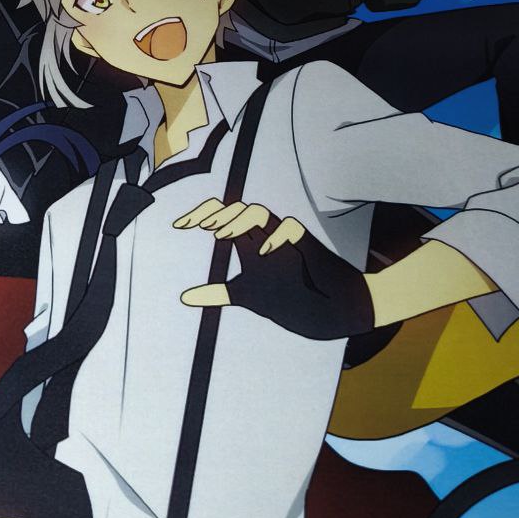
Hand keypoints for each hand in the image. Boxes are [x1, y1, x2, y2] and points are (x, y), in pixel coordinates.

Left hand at [174, 197, 373, 339]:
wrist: (339, 306)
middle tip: (195, 225)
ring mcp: (287, 242)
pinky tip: (262, 251)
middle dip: (215, 213)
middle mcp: (267, 237)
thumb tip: (184, 297)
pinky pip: (293, 230)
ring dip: (241, 220)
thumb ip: (219, 291)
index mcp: (252, 243)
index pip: (224, 217)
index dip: (201, 215)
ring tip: (221, 235)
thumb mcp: (248, 295)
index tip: (179, 225)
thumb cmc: (291, 297)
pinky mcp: (308, 249)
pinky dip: (277, 236)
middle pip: (238, 211)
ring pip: (262, 214)